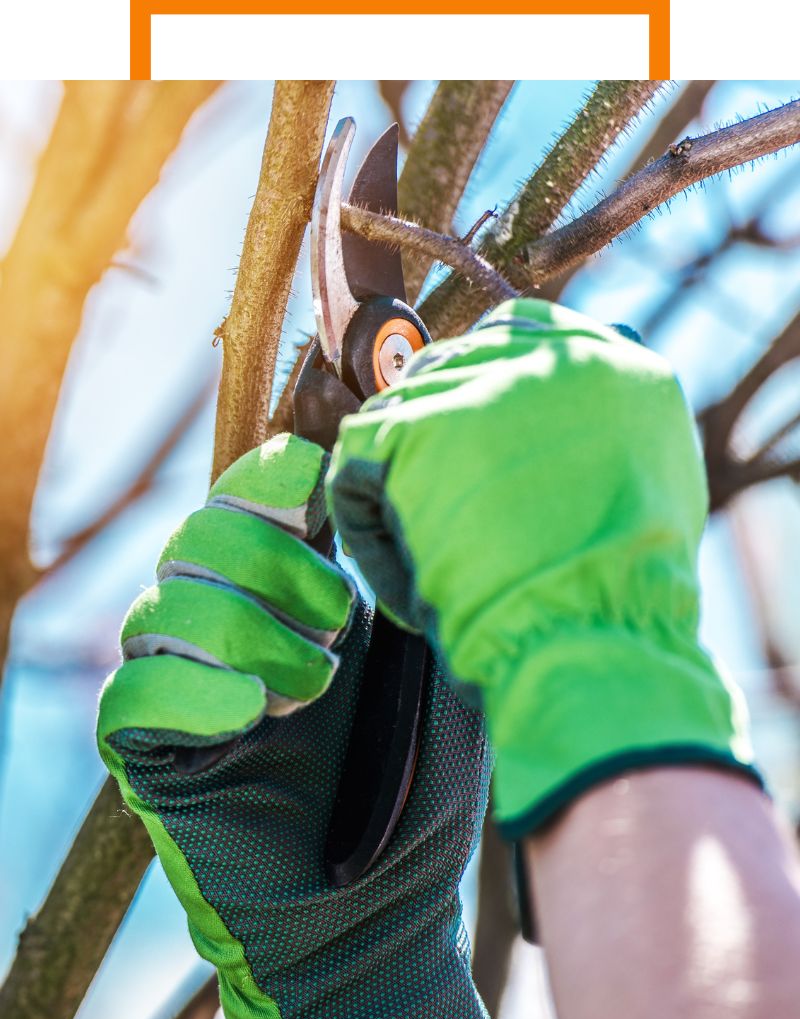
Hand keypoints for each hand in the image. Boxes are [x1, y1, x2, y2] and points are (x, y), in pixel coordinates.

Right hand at [97, 433, 492, 1018]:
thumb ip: (423, 589)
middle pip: (198, 536)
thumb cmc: (422, 795)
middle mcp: (233, 629)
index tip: (321, 494)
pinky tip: (248, 715)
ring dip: (241, 630)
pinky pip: (130, 696)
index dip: (274, 477)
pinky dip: (188, 691)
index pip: (252, 495)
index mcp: (299, 596)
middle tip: (335, 625)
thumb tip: (402, 497)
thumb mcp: (445, 675)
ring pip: (158, 605)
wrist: (385, 917)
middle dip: (269, 562)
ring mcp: (187, 691)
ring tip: (310, 690)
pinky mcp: (152, 758)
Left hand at [327, 298, 760, 841]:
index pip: (515, 332)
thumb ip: (604, 430)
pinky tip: (407, 571)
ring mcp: (479, 384)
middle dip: (434, 437)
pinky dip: (368, 524)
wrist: (592, 634)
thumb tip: (561, 409)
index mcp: (610, 364)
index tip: (465, 439)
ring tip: (434, 557)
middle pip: (448, 367)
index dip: (480, 387)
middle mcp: (546, 357)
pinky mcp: (417, 425)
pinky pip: (356, 459)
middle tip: (442, 511)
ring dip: (400, 485)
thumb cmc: (623, 594)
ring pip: (398, 412)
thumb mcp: (651, 485)